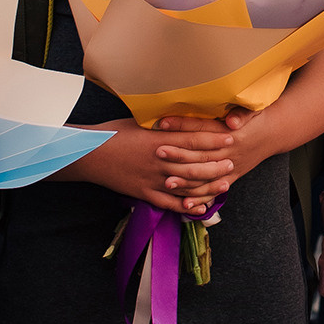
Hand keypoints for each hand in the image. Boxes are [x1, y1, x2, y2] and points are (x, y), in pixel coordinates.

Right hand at [56, 119, 234, 213]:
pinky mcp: (145, 194)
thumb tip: (184, 117)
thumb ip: (163, 124)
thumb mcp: (140, 122)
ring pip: (187, 185)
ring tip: (225, 184)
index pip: (193, 139)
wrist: (89, 155)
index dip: (214, 138)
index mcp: (159, 140)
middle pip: (196, 163)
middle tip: (233, 162)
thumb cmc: (114, 133)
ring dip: (208, 185)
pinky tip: (200, 207)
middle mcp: (160, 161)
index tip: (230, 136)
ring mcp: (153, 179)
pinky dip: (187, 206)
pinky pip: (170, 203)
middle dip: (217, 164)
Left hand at [154, 109, 287, 199]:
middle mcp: (230, 152)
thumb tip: (233, 120)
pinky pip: (214, 190)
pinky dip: (200, 199)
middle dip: (179, 154)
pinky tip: (184, 205)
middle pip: (201, 155)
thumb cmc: (257, 118)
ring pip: (206, 177)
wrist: (273, 133)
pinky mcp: (231, 177)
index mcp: (231, 133)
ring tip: (167, 182)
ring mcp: (230, 167)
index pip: (202, 129)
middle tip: (158, 152)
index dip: (182, 125)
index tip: (163, 122)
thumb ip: (243, 113)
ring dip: (187, 181)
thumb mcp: (253, 111)